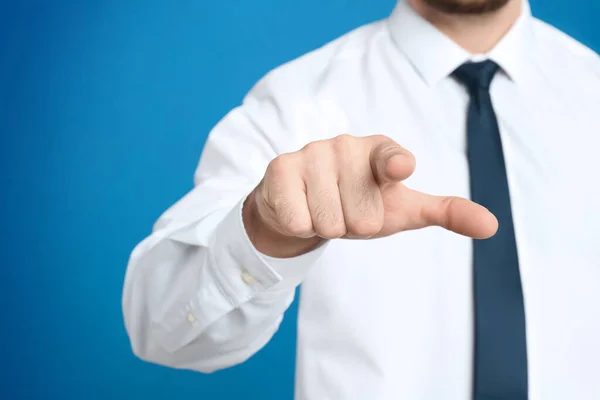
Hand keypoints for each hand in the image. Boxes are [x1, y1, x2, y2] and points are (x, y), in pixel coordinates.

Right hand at [243, 134, 497, 257]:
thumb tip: (492, 226)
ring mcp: (311, 153)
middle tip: (343, 210)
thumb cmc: (357, 204)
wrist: (303, 205)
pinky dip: (300, 226)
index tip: (401, 168)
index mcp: (379, 151)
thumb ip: (444, 212)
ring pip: (329, 222)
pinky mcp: (280, 169)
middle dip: (353, 225)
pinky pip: (299, 220)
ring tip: (321, 208)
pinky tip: (298, 208)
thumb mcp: (402, 210)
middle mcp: (345, 146)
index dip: (394, 164)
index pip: (389, 158)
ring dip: (327, 226)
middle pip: (361, 217)